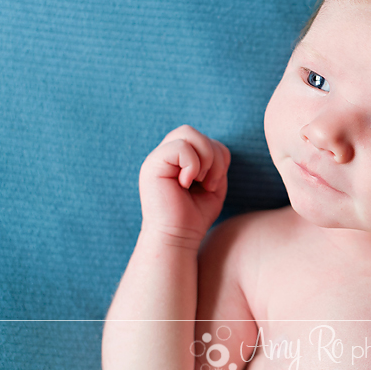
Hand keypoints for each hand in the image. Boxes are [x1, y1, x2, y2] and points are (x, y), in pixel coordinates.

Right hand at [139, 125, 230, 247]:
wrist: (178, 238)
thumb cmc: (195, 216)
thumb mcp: (213, 184)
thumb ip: (216, 162)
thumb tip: (216, 147)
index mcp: (178, 159)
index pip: (204, 139)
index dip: (218, 156)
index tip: (213, 183)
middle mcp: (165, 155)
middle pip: (193, 131)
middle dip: (212, 154)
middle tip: (208, 181)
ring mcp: (156, 158)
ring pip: (188, 133)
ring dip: (205, 159)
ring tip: (200, 182)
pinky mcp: (152, 166)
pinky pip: (180, 147)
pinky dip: (192, 165)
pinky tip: (186, 184)